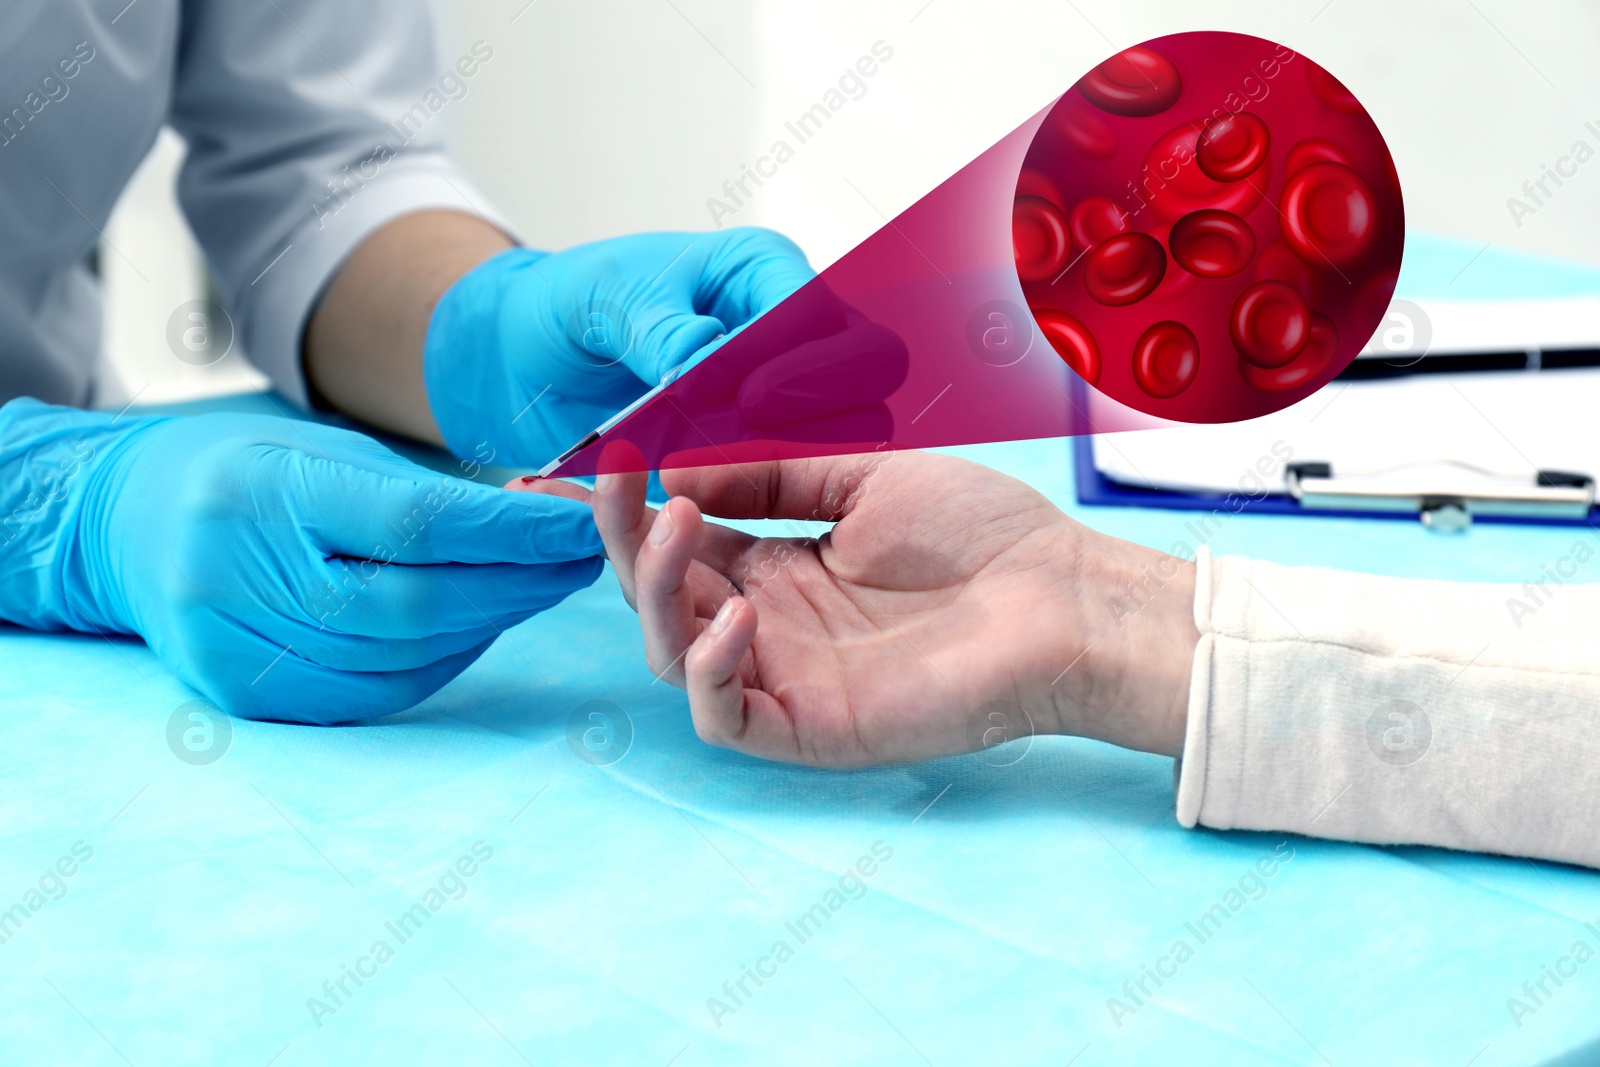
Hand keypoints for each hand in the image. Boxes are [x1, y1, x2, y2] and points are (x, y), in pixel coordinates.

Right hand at [70, 411, 601, 722]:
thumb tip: (544, 524)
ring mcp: (230, 646)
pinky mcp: (240, 696)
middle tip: (578, 560)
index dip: (513, 532)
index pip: (414, 523)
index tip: (582, 522)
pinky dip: (441, 661)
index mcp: (259, 490)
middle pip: (416, 603)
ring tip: (537, 586)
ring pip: (402, 656)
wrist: (125, 525)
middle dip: (516, 585)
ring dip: (490, 624)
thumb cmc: (246, 472)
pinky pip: (374, 692)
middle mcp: (234, 574)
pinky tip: (477, 627)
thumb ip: (423, 493)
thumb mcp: (322, 451)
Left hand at [424, 228, 820, 467]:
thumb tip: (706, 353)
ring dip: (798, 456)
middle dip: (823, 405)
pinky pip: (800, 476)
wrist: (526, 357)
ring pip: (852, 429)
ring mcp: (787, 395)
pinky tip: (702, 494)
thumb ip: (655, 325)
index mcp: (761, 271)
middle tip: (750, 431)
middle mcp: (792, 332)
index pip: (819, 310)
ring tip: (718, 469)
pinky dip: (764, 490)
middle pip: (868, 365)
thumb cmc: (567, 303)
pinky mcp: (761, 452)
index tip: (746, 399)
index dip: (797, 358)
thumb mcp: (600, 299)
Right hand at [518, 449, 1198, 767]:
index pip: (678, 539)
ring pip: (673, 652)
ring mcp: (786, 676)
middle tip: (620, 478)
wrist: (1062, 597)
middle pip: (659, 594)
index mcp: (777, 564)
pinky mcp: (811, 727)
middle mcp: (770, 622)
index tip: (595, 453)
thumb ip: (769, 470)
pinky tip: (734, 614)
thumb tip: (675, 463)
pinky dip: (709, 670)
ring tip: (681, 525)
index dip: (627, 503)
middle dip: (626, 535)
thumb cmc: (983, 536)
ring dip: (658, 587)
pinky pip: (725, 716)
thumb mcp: (862, 476)